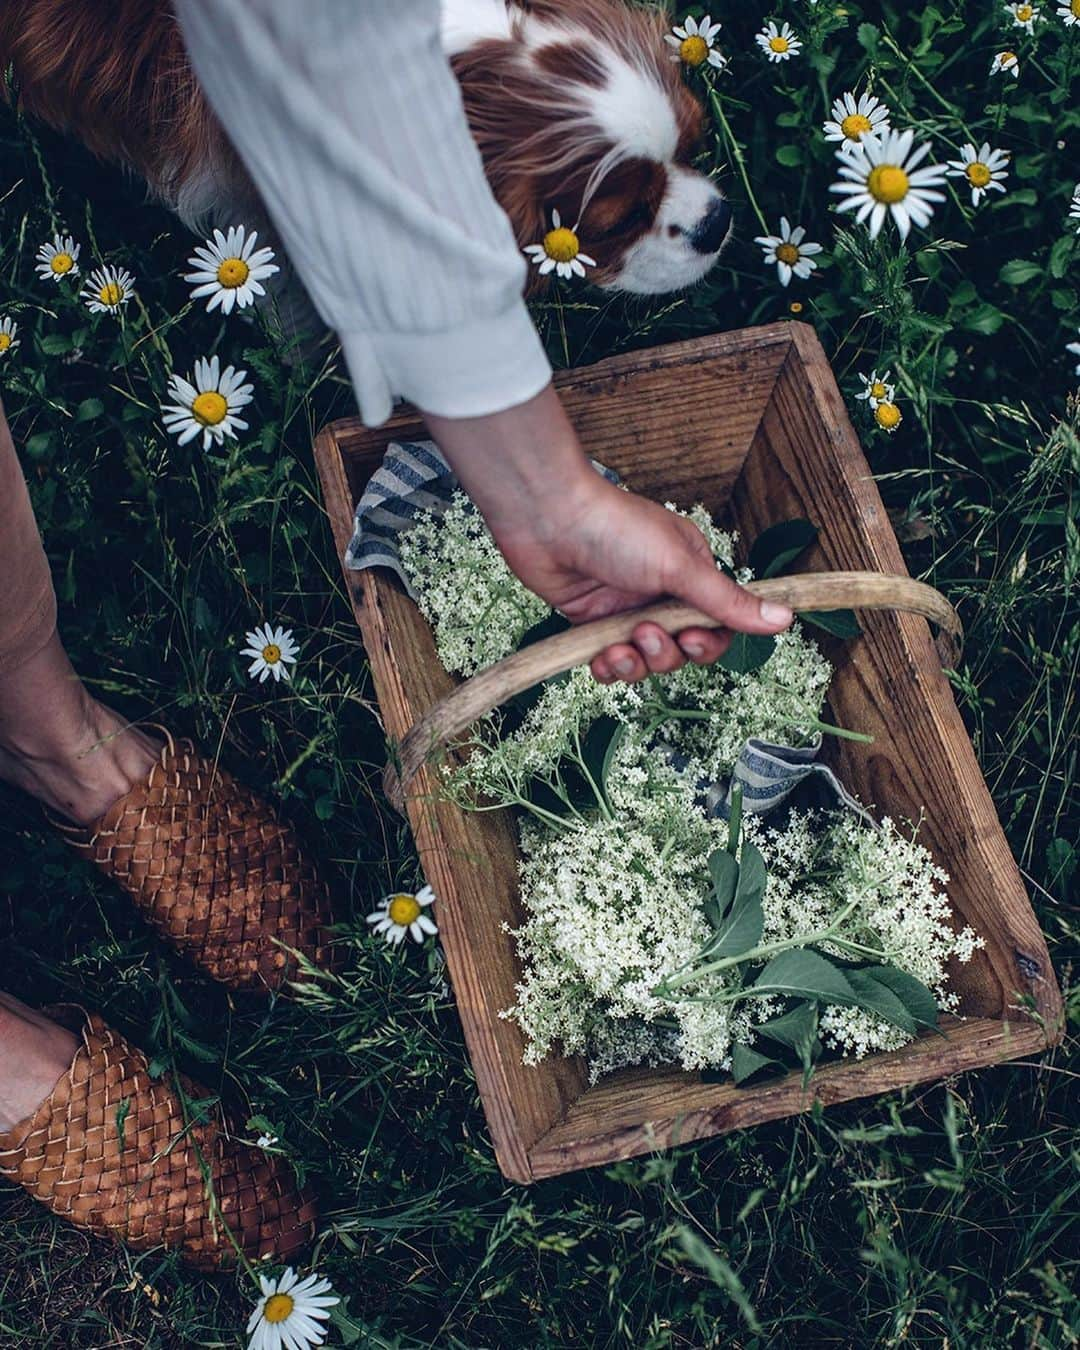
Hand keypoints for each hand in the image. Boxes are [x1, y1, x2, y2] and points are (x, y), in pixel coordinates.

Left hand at [490, 472, 792, 681]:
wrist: (546, 519)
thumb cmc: (616, 529)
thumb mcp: (680, 566)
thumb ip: (728, 601)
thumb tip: (784, 620)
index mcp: (690, 573)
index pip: (716, 625)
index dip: (707, 643)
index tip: (692, 639)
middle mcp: (661, 593)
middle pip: (681, 650)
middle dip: (666, 653)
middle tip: (646, 633)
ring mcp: (626, 610)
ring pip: (646, 661)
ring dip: (636, 662)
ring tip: (620, 644)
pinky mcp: (592, 624)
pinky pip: (611, 662)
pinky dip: (609, 667)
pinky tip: (601, 657)